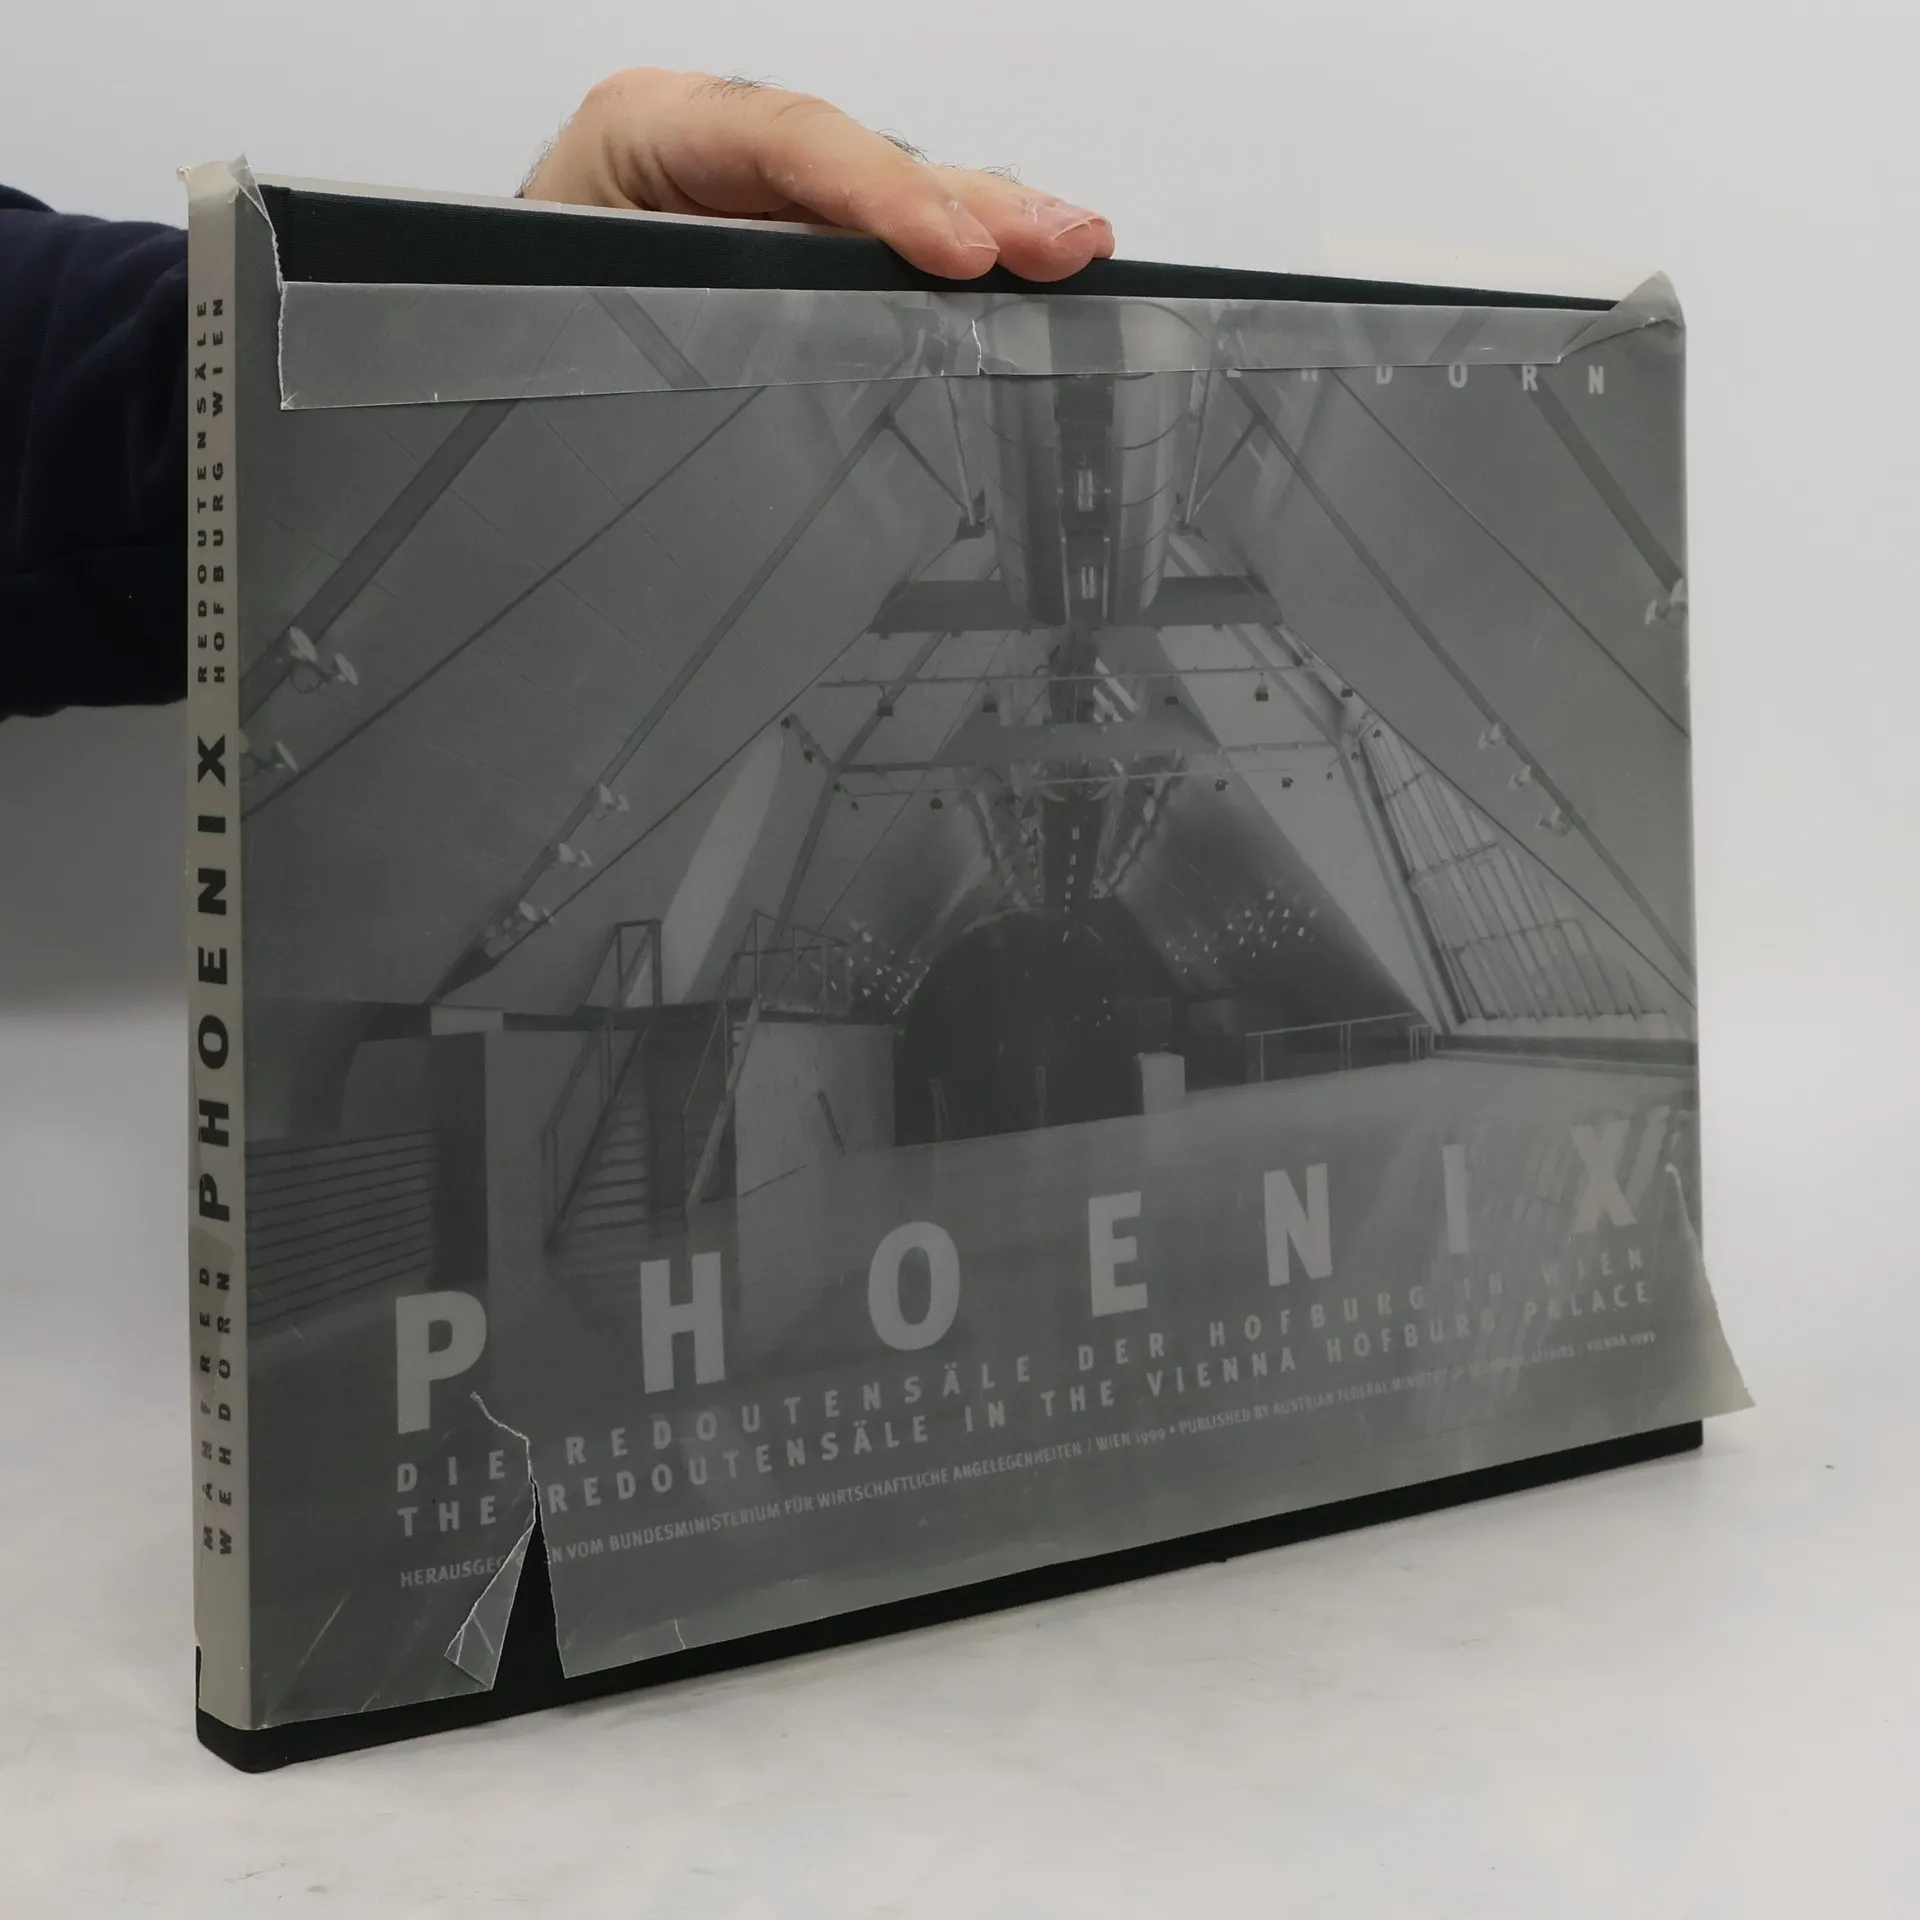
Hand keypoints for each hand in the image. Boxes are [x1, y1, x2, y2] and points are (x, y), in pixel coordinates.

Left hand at [522, 68, 1114, 282]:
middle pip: (862, 156)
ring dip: (991, 222)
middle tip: (1057, 239)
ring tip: (1071, 246)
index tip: (957, 250)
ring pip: (887, 193)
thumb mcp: (575, 292)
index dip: (880, 191)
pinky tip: (1023, 267)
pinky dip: (960, 256)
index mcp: (646, 133)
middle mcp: (716, 148)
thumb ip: (679, 294)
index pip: (784, 140)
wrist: (481, 326)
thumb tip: (804, 310)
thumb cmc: (521, 300)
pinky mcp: (789, 242)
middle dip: (970, 199)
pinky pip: (882, 238)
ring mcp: (762, 195)